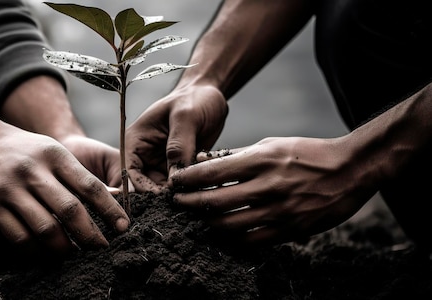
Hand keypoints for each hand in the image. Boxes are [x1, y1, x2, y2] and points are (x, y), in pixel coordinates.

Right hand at [0, 125, 129, 255]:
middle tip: (100, 248)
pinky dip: (36, 251)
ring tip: (72, 253)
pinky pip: (19, 237)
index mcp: (55, 156)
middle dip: (90, 235)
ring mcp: (9, 188)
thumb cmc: (27, 153)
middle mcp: (32, 170)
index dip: (110, 210)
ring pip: (45, 228)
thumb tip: (114, 201)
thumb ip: (80, 176)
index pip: (90, 186)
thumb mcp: (55, 153)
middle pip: (70, 210)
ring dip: (63, 247)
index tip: (123, 227)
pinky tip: (44, 252)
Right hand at [126, 84, 227, 192]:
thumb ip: (179, 146)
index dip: (144, 189)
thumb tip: (176, 179)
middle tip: (183, 202)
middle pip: (146, 187)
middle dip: (163, 196)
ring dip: (179, 194)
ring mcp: (162, 164)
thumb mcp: (186, 116)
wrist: (210, 95)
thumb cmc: (194, 98)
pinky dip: (191, 189)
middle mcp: (145, 156)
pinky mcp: (179, 169)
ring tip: (195, 198)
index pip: (131, 173)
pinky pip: (182, 185)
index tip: (165, 197)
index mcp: (136, 142)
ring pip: (166, 190)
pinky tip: (204, 189)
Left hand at [170, 136, 377, 244]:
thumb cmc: (307, 153)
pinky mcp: (291, 229)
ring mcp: (280, 211)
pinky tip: (223, 232)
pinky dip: (233, 238)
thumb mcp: (271, 144)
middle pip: (215, 202)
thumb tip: (205, 161)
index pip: (212, 173)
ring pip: (230, 225)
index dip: (188, 179)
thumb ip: (238, 156)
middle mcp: (268, 187)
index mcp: (261, 161)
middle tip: (178, 202)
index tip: (176, 182)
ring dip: (207, 223)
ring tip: (197, 218)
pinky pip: (252, 241)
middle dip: (189, 204)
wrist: (351, 170)